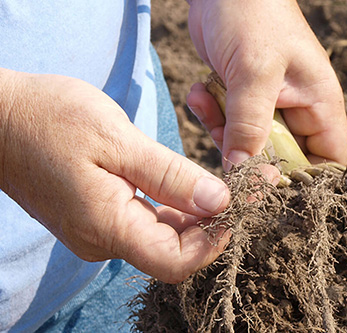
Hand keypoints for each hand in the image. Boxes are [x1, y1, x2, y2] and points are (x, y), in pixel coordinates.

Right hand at [0, 69, 229, 282]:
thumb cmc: (49, 119)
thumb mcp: (116, 140)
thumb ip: (170, 176)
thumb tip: (219, 202)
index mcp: (106, 227)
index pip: (176, 261)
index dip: (216, 239)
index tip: (242, 203)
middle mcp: (104, 240)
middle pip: (175, 251)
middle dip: (217, 222)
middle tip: (249, 186)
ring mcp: (100, 231)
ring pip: (165, 237)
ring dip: (200, 214)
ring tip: (231, 183)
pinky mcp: (100, 216)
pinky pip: (148, 222)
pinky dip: (177, 207)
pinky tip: (194, 186)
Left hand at [186, 0, 346, 170]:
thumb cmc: (252, 14)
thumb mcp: (255, 71)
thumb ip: (250, 124)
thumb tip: (243, 174)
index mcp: (319, 104)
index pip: (328, 162)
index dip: (305, 181)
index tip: (269, 182)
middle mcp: (297, 110)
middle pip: (282, 161)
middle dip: (252, 158)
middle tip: (226, 143)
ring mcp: (267, 106)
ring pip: (249, 147)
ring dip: (222, 133)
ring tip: (208, 100)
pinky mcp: (240, 100)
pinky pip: (227, 126)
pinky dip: (210, 115)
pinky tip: (200, 90)